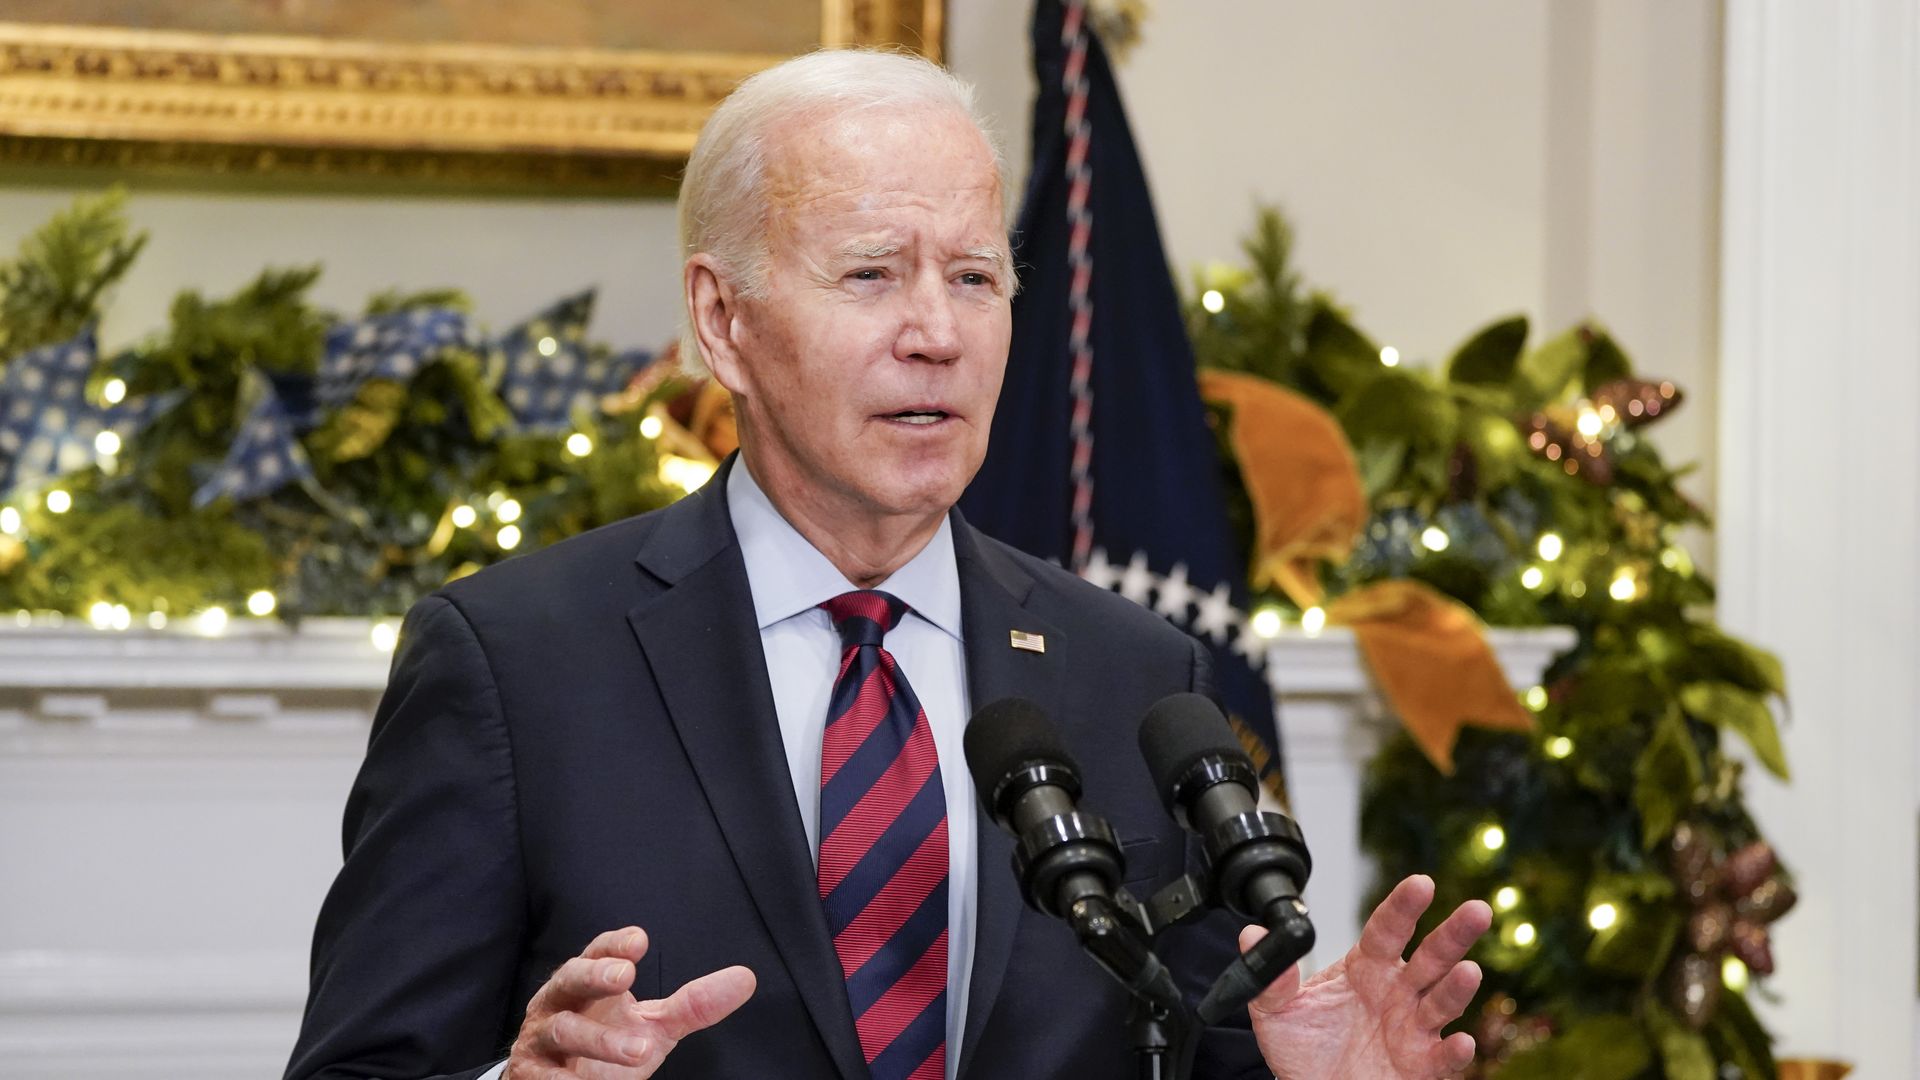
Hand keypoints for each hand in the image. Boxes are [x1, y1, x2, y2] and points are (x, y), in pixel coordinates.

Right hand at [506, 927, 754, 1079]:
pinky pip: (546, 1076)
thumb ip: (693, 1005)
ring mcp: (541, 1039)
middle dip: (594, 974)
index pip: (596, 952)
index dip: (614, 944)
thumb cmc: (608, 1044)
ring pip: (563, 1031)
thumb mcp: (653, 1025)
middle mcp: (559, 1003)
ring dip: (600, 1041)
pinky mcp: (532, 1075)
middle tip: (625, 976)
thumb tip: (746, 978)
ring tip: (640, 1050)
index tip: (640, 940)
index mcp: (587, 982)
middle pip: (569, 979)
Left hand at [1244, 875, 1491, 1079]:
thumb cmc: (1301, 1047)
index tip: (1421, 883)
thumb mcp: (1274, 1010)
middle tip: (1476, 911)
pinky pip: (1442, 1057)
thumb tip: (1252, 935)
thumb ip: (1271, 974)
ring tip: (1468, 970)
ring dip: (1458, 987)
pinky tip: (1461, 1041)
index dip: (1404, 906)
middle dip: (1454, 934)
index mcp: (1366, 967)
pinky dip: (1455, 1051)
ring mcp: (1413, 1028)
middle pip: (1431, 957)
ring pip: (1443, 1001)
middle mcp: (1397, 992)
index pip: (1387, 929)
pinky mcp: (1421, 1066)